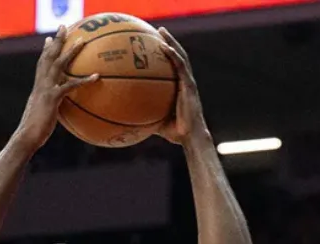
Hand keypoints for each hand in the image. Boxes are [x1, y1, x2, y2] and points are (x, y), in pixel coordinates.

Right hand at [16, 26, 98, 149]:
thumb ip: (48, 110)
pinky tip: (97, 77)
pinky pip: (70, 86)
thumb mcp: (41, 117)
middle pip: (49, 56)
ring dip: (71, 51)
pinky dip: (84, 80)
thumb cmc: (34, 132)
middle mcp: (41, 84)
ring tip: (83, 41)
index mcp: (38, 87)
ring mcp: (46, 89)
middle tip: (64, 27)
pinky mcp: (52, 98)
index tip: (49, 39)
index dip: (46, 51)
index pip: (41, 64)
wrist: (27, 137)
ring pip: (59, 64)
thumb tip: (54, 114)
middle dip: (56, 41)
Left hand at [153, 29, 205, 145]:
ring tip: (161, 31)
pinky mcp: (189, 85)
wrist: (190, 137)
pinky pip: (180, 66)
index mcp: (180, 88)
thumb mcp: (157, 122)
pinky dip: (173, 55)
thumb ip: (147, 115)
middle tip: (158, 31)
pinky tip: (164, 47)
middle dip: (168, 41)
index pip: (173, 66)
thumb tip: (129, 118)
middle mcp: (185, 82)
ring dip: (171, 41)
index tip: (155, 44)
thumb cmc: (176, 133)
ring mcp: (188, 82)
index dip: (166, 53)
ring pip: (180, 56)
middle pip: (177, 56)